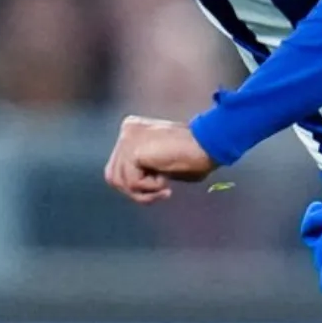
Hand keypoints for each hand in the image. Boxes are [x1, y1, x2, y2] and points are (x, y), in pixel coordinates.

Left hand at [103, 115, 217, 204]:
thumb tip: (132, 189)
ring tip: (165, 187)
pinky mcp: (132, 150)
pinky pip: (131, 182)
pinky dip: (150, 187)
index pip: (118, 167)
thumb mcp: (161, 162)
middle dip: (136, 192)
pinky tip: (166, 178)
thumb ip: (144, 168)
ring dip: (144, 192)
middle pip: (114, 175)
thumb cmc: (194, 156)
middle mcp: (126, 130)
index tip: (164, 184)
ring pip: (119, 181)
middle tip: (163, 193)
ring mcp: (127, 138)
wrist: (207, 144)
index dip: (137, 184)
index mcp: (133, 128)